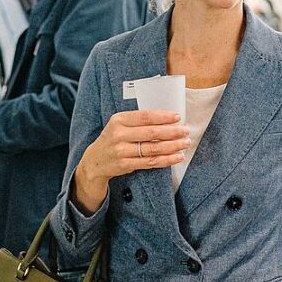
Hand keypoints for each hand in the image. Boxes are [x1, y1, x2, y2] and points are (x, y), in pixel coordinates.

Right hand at [72, 110, 189, 214]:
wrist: (95, 160)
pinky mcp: (125, 165)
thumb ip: (138, 121)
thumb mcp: (119, 124)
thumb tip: (167, 119)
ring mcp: (121, 151)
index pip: (145, 116)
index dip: (163, 117)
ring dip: (172, 146)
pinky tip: (177, 157)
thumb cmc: (113, 138)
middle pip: (151, 133)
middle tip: (186, 131)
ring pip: (152, 149)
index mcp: (119, 120)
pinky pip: (150, 162)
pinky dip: (166, 160)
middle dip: (172, 132)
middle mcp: (119, 135)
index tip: (177, 117)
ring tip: (185, 143)